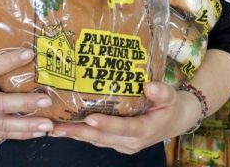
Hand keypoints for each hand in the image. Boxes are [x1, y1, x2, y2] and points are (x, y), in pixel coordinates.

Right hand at [0, 15, 54, 139]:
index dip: (10, 61)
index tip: (29, 54)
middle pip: (2, 104)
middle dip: (25, 103)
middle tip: (46, 100)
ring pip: (5, 125)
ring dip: (28, 126)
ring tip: (48, 125)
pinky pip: (2, 134)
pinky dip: (21, 135)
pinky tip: (38, 133)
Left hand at [50, 82, 199, 154]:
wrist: (176, 120)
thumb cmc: (172, 106)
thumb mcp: (172, 97)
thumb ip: (162, 92)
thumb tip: (150, 85)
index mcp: (144, 130)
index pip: (123, 128)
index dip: (107, 124)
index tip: (90, 118)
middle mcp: (130, 142)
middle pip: (102, 137)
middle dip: (78, 132)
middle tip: (57, 128)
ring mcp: (122, 143)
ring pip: (95, 140)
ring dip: (74, 135)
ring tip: (53, 128)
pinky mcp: (116, 141)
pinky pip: (96, 138)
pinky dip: (80, 133)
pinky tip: (64, 127)